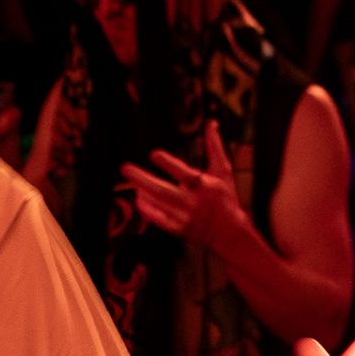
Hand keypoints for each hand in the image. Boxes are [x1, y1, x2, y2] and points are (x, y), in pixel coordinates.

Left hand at [121, 119, 247, 252]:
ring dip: (143, 190)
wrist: (229, 232)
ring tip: (132, 178)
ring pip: (158, 204)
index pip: (185, 174)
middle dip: (143, 179)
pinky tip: (139, 197)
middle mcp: (195, 203)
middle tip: (125, 168)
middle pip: (164, 191)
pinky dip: (146, 207)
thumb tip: (211, 122)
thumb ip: (215, 147)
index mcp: (207, 187)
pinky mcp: (179, 229)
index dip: (169, 164)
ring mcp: (186, 217)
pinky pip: (157, 219)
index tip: (154, 154)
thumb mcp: (223, 172)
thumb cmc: (224, 197)